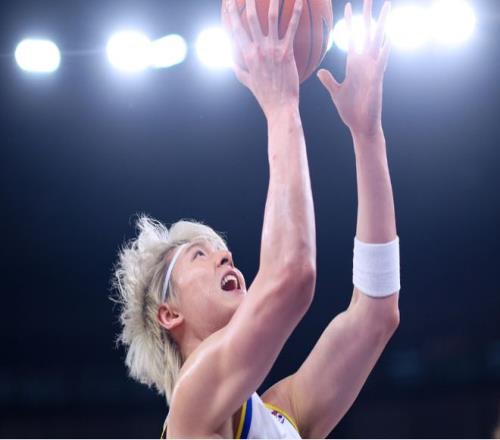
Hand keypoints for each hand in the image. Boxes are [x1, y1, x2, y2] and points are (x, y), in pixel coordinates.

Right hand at [224, 0, 302, 118]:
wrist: (280, 107)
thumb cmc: (265, 95)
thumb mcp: (247, 81)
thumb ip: (237, 68)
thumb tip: (229, 61)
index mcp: (246, 55)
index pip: (234, 28)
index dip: (230, 12)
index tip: (228, 0)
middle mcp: (257, 49)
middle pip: (250, 18)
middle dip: (248, 0)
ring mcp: (271, 50)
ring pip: (271, 18)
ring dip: (273, 0)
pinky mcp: (286, 52)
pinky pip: (291, 28)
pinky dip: (295, 12)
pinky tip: (300, 0)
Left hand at [317, 0, 390, 138]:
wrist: (360, 125)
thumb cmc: (350, 110)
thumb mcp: (336, 92)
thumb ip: (329, 80)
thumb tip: (320, 71)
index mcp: (354, 65)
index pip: (352, 38)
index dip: (350, 24)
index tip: (348, 7)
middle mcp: (365, 64)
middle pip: (367, 34)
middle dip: (368, 16)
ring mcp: (372, 70)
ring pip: (377, 43)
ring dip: (381, 26)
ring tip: (386, 7)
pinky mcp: (376, 81)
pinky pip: (381, 64)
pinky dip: (384, 52)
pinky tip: (388, 40)